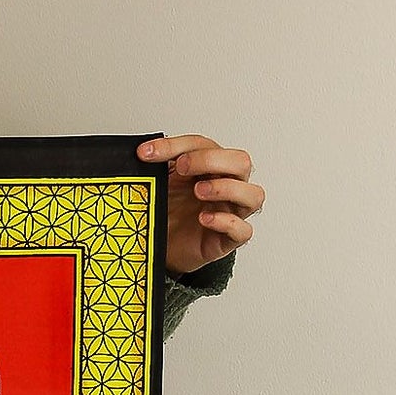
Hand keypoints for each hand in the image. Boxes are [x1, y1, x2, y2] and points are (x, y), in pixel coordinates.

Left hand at [138, 135, 263, 275]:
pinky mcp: (229, 239)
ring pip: (253, 194)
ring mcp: (231, 212)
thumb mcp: (162, 186)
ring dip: (227, 188)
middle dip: (211, 160)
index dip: (176, 145)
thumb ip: (160, 167)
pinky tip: (205, 219)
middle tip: (182, 166)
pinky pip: (243, 230)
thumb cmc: (171, 214)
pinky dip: (226, 222)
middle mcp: (228, 186)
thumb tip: (142, 152)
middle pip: (240, 162)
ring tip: (199, 191)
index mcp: (212, 167)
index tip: (148, 153)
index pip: (204, 145)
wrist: (166, 249)